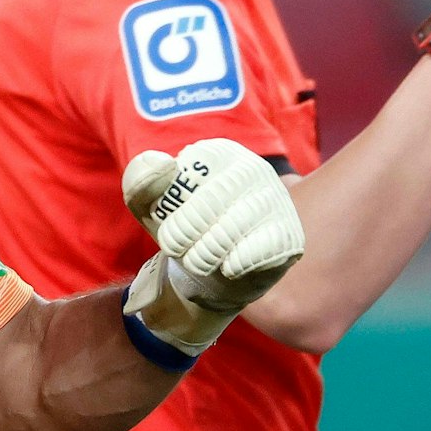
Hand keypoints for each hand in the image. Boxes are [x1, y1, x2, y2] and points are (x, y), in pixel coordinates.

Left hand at [120, 139, 305, 352]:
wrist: (209, 277)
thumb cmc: (182, 232)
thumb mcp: (147, 207)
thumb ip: (140, 180)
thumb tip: (166, 165)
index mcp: (219, 153)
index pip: (188, 174)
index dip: (171, 209)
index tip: (168, 222)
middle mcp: (253, 168)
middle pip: (209, 202)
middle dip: (183, 235)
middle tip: (179, 249)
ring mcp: (276, 201)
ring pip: (231, 229)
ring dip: (203, 255)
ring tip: (200, 261)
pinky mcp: (289, 236)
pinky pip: (255, 252)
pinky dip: (231, 266)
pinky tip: (229, 266)